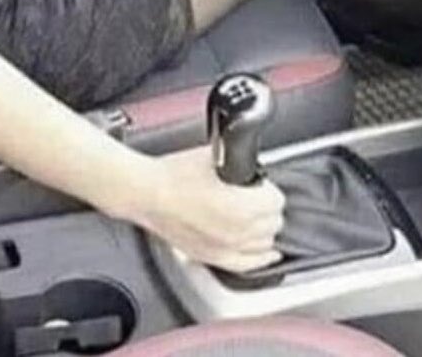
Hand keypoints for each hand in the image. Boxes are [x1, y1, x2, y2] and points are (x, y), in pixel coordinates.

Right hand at [122, 148, 285, 273]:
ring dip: (264, 230)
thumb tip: (252, 163)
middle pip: (273, 223)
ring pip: (264, 244)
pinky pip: (248, 265)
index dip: (268, 188)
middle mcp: (237, 232)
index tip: (260, 184)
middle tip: (256, 197)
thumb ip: (240, 161)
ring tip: (257, 217)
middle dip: (267, 208)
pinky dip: (261, 258)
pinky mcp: (212, 258)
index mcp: (241, 207)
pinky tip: (267, 253)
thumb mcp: (213, 155)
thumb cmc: (171, 175)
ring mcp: (225, 248)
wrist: (146, 192)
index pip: (276, 201)